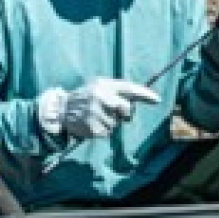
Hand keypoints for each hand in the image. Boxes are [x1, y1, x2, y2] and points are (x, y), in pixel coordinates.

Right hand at [36, 78, 160, 139]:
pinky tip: (91, 123)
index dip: (144, 94)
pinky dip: (101, 130)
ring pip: (116, 123)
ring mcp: (95, 112)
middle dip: (122, 114)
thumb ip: (117, 91)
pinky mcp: (92, 127)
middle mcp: (100, 96)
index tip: (157, 100)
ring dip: (109, 122)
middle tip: (109, 111)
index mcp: (104, 85)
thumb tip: (138, 102)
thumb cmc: (86, 97)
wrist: (61, 109)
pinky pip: (107, 132)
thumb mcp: (99, 87)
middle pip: (126, 110)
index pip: (129, 88)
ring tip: (95, 116)